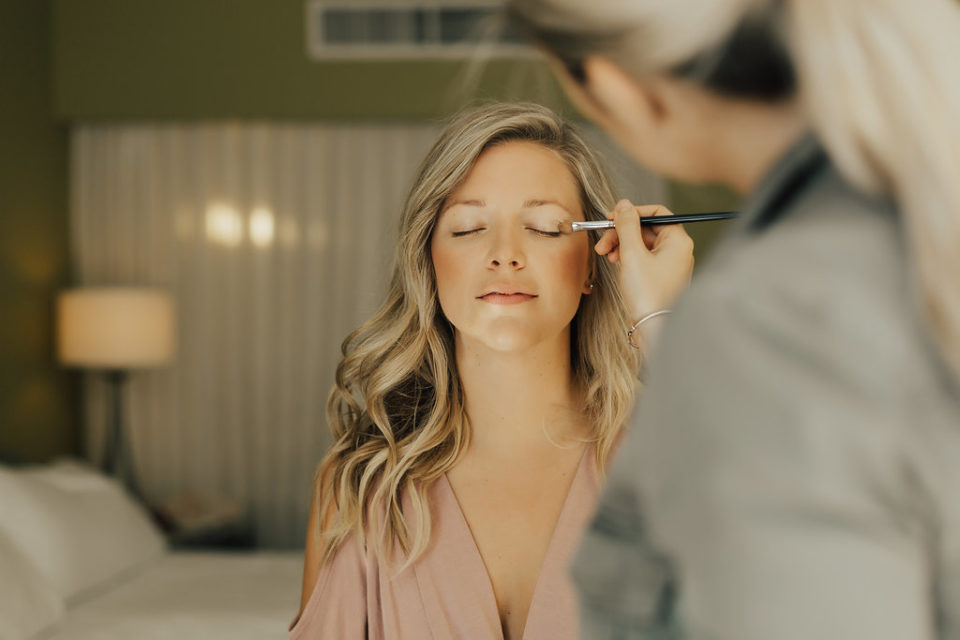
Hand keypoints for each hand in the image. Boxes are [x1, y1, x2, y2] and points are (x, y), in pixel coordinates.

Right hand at [595, 199, 694, 324]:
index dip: (632, 212)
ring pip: (642, 243)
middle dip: (621, 233)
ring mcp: (670, 264)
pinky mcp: (661, 276)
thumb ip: (627, 225)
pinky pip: (643, 258)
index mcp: (678, 240)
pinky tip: (616, 263)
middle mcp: (678, 250)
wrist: (653, 328)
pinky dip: (628, 257)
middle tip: (602, 242)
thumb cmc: (648, 293)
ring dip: (621, 245)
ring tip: (606, 255)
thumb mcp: (632, 253)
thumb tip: (624, 205)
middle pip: (646, 229)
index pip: (656, 212)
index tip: (612, 218)